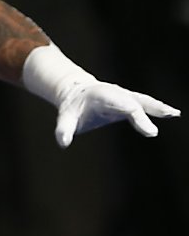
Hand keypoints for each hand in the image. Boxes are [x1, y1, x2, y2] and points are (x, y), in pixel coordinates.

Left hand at [23, 44, 180, 147]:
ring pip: (143, 100)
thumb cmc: (72, 107)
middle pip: (135, 101)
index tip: (149, 131)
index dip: (136, 115)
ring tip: (173, 113)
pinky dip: (158, 109)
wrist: (76, 91)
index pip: (122, 106)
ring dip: (158, 107)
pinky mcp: (130, 101)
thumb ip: (64, 129)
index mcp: (102, 96)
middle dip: (150, 109)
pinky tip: (173, 114)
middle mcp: (116, 94)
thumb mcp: (65, 116)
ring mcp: (125, 97)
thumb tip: (63, 143)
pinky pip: (146, 105)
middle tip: (167, 117)